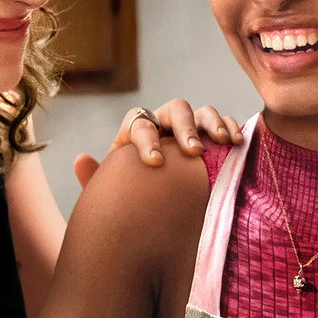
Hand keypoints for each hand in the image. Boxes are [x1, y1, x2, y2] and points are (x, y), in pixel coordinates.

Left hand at [73, 100, 243, 188]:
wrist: (153, 208)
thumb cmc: (131, 197)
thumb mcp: (111, 191)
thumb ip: (95, 178)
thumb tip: (80, 158)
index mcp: (136, 133)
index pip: (139, 123)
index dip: (146, 139)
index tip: (155, 163)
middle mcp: (164, 125)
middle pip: (175, 109)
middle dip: (184, 128)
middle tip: (193, 152)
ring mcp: (190, 129)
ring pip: (201, 111)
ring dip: (212, 123)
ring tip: (222, 142)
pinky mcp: (212, 138)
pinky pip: (224, 123)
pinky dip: (232, 128)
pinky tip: (237, 143)